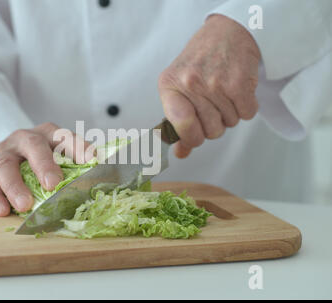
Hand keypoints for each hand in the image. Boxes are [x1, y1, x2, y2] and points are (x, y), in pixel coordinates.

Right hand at [0, 122, 92, 215]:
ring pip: (5, 165)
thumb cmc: (42, 159)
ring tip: (24, 205)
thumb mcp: (59, 156)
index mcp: (49, 134)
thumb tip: (104, 176)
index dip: (78, 148)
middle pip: (33, 146)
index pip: (65, 137)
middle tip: (52, 185)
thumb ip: (77, 166)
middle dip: (43, 165)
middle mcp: (25, 139)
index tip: (91, 161)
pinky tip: (1, 210)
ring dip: (14, 186)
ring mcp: (3, 152)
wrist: (7, 154)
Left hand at [158, 14, 260, 157]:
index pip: (180, 127)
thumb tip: (181, 154)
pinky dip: (246, 107)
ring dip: (230, 114)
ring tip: (224, 92)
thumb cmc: (199, 65)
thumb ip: (179, 124)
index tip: (196, 134)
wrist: (226, 34)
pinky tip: (238, 90)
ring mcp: (215, 83)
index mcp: (169, 86)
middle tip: (213, 103)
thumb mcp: (179, 89)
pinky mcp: (239, 83)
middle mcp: (190, 84)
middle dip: (215, 124)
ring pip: (229, 124)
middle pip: (210, 132)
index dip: (191, 137)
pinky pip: (247, 114)